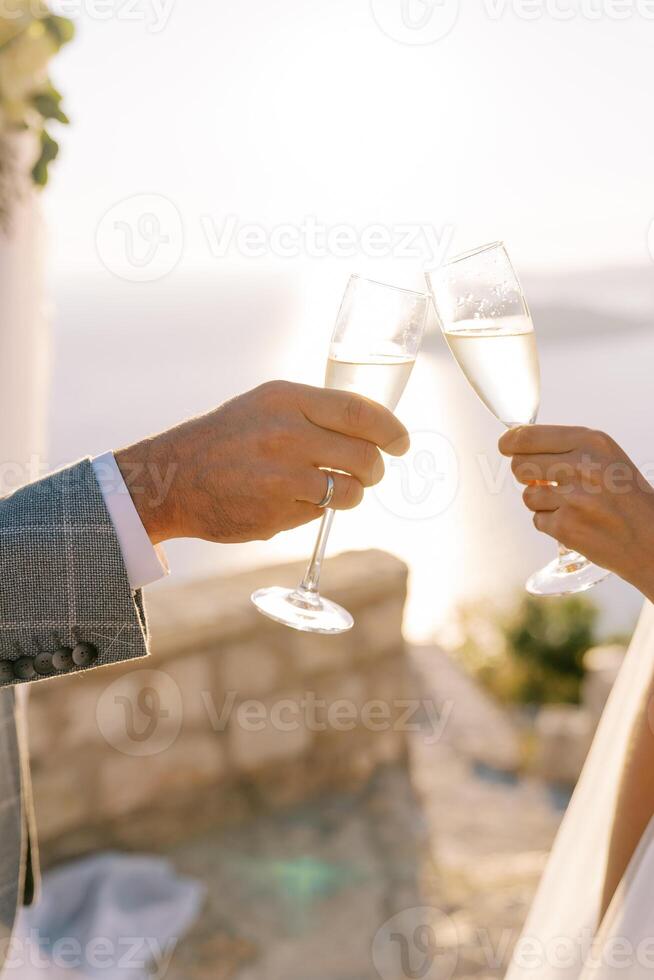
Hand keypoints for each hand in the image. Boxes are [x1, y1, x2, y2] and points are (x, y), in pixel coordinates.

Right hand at [115, 380, 409, 544]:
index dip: (391, 429)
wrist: (173, 478)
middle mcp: (286, 435)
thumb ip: (314, 411)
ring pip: (351, 491)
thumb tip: (373, 427)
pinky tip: (292, 501)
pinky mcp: (277, 513)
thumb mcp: (265, 406)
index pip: (359, 412)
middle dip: (375, 468)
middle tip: (369, 472)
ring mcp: (283, 477)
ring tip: (334, 489)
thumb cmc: (226, 439)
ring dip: (352, 493)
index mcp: (286, 400)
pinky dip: (317, 510)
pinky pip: (321, 513)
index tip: (401, 442)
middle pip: (364, 456)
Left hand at [499, 425, 653, 599]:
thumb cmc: (625, 496)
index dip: (510, 442)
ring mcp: (573, 497)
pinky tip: (576, 522)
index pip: (529, 435)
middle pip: (520, 464)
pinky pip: (537, 520)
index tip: (506, 445)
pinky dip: (552, 523)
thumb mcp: (605, 457)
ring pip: (527, 495)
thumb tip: (516, 442)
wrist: (652, 538)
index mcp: (592, 442)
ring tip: (571, 505)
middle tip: (545, 481)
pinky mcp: (567, 526)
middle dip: (526, 474)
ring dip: (542, 502)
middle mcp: (583, 465)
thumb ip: (566, 447)